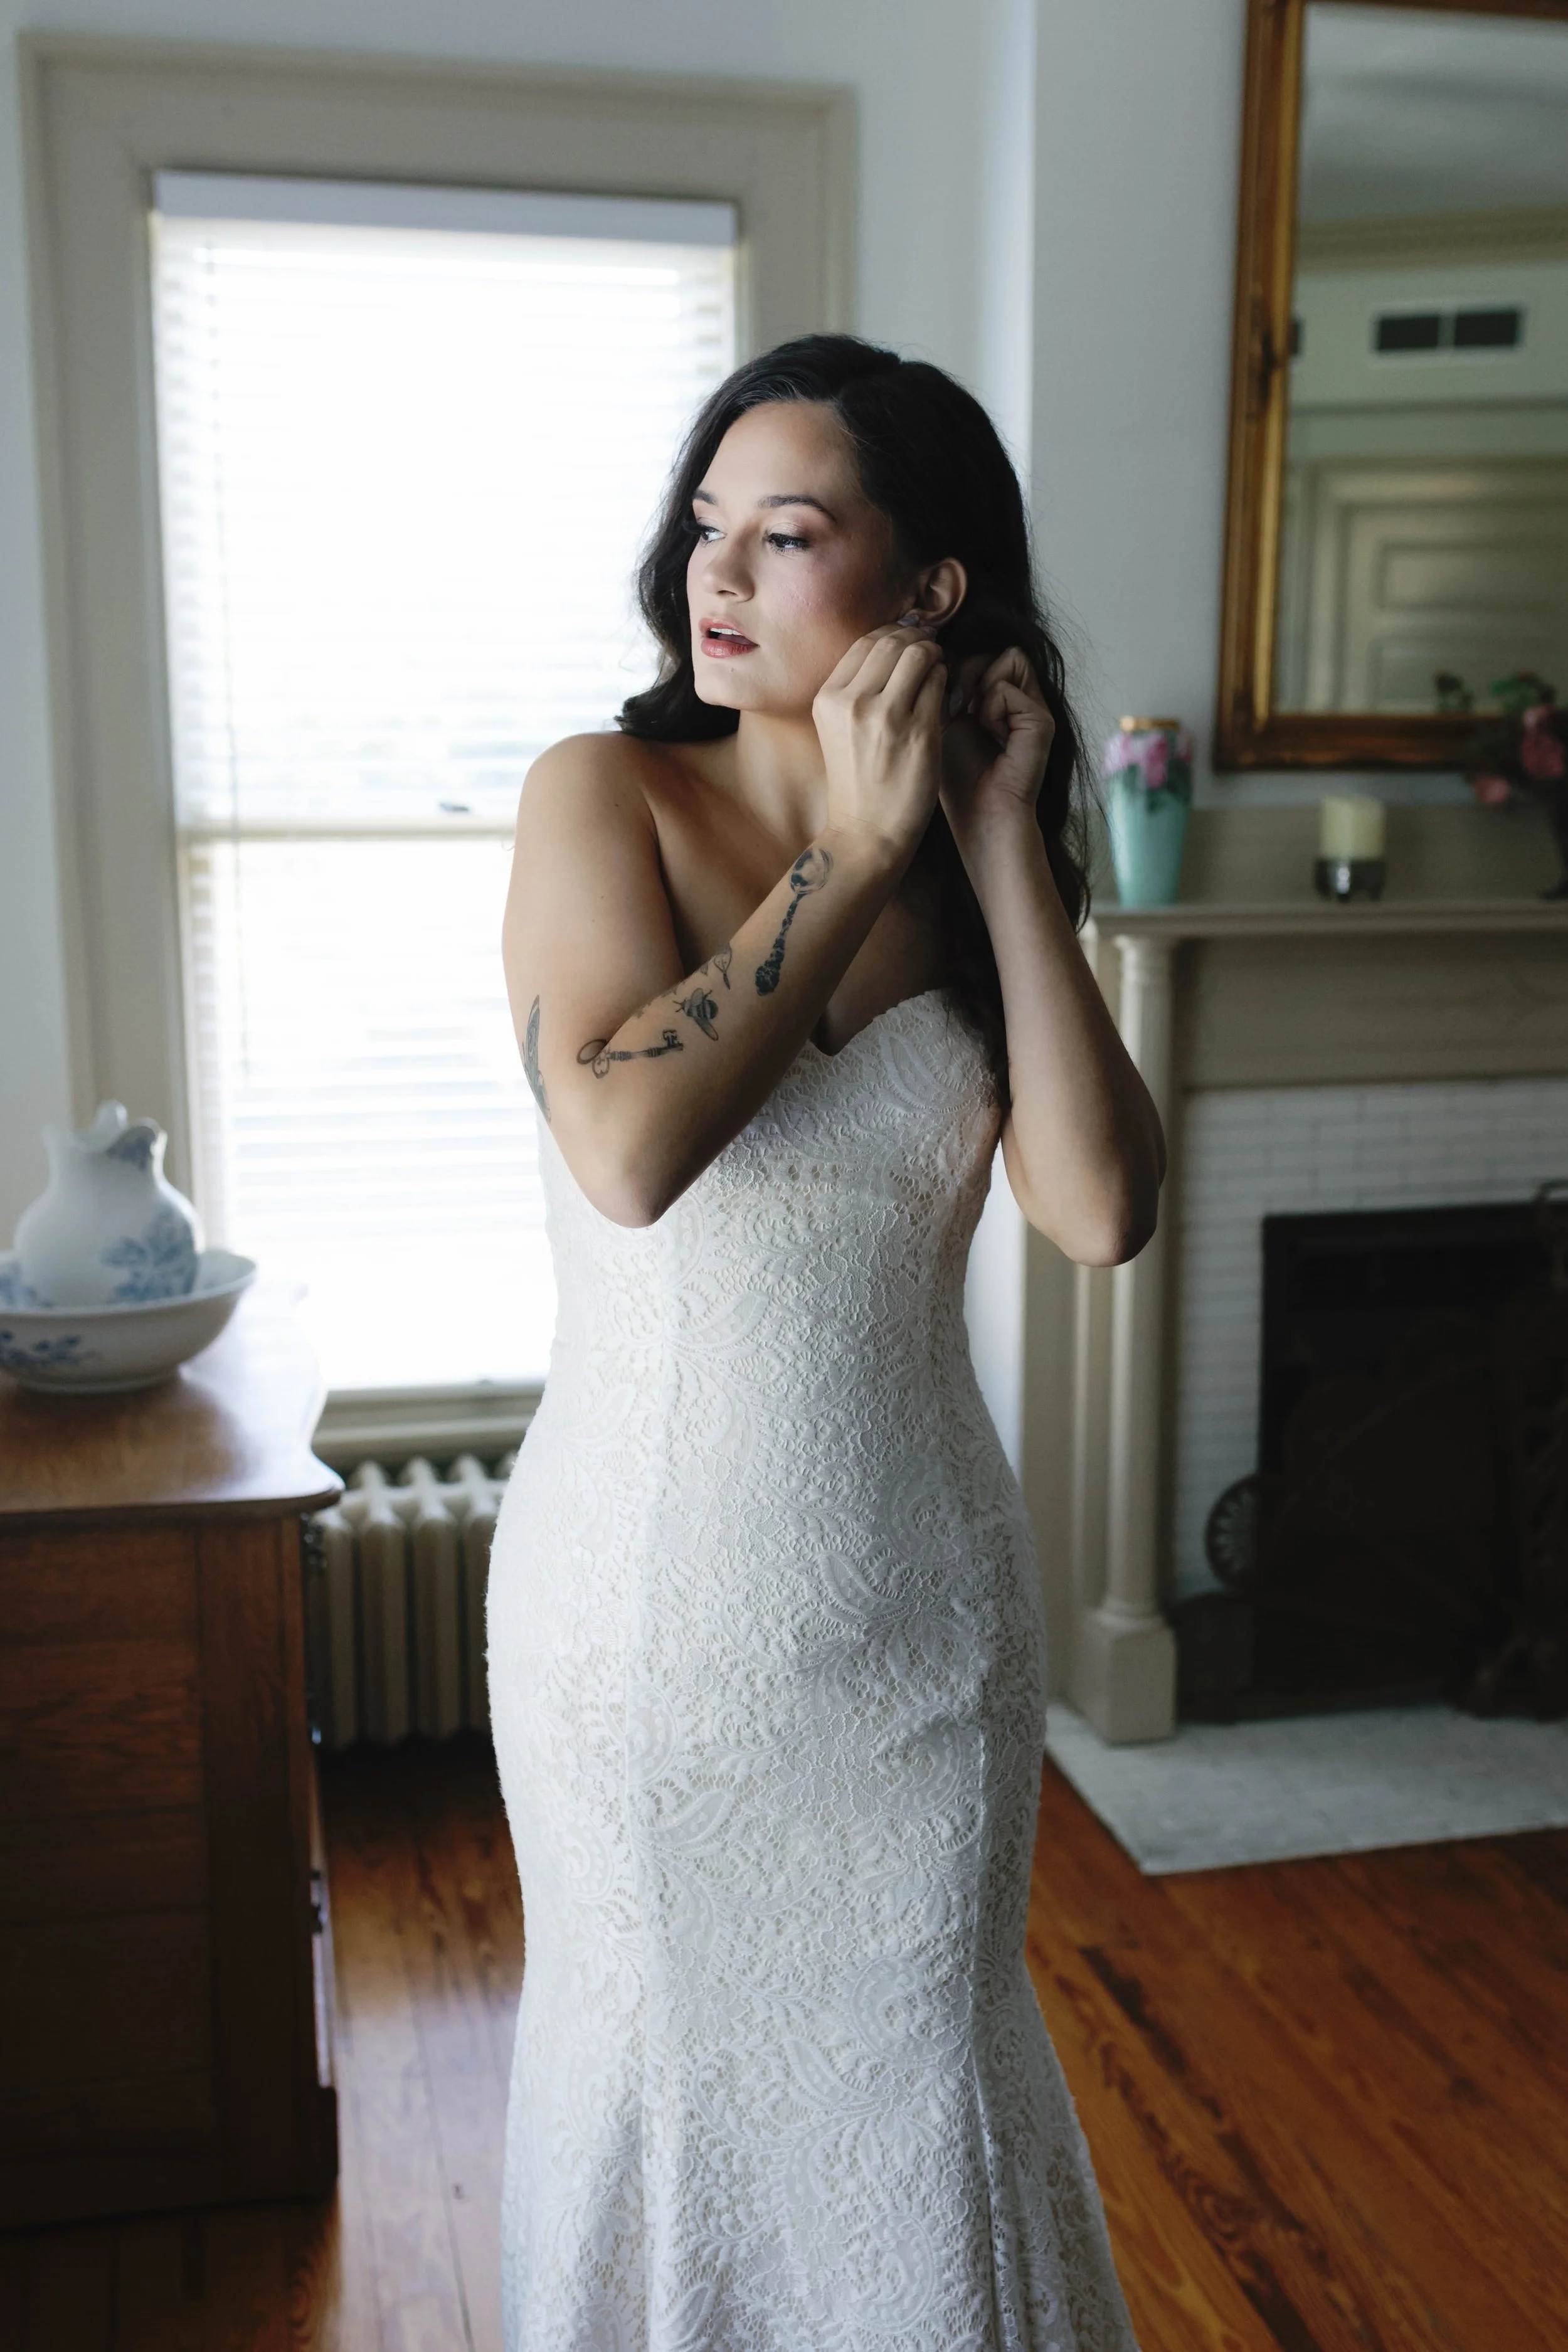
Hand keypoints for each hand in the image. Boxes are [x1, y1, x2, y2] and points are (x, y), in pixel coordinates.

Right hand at [813, 623, 946, 855]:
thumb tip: (893, 645)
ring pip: (918, 654)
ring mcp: (886, 716)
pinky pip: (939, 683)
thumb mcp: (839, 729)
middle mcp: (852, 702)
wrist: (866, 833)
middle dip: (915, 637)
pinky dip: (945, 679)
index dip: (892, 634)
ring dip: (933, 654)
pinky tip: (945, 690)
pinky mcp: (918, 732)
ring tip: (938, 666)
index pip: (865, 642)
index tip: (907, 640)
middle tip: (929, 647)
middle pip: (892, 641)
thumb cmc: (857, 783)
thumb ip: (857, 690)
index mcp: (828, 699)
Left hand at [940, 647, 1055, 843]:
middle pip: (993, 648)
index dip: (955, 665)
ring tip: (973, 719)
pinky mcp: (1041, 718)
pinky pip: (1007, 686)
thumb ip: (943, 682)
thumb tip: (935, 647)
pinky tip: (991, 735)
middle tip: (956, 708)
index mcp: (994, 694)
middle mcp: (1018, 696)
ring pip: (1007, 656)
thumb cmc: (955, 774)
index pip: (979, 650)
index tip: (944, 700)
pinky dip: (990, 708)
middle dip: (965, 671)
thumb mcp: (941, 718)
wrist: (978, 814)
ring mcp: (1033, 705)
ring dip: (979, 685)